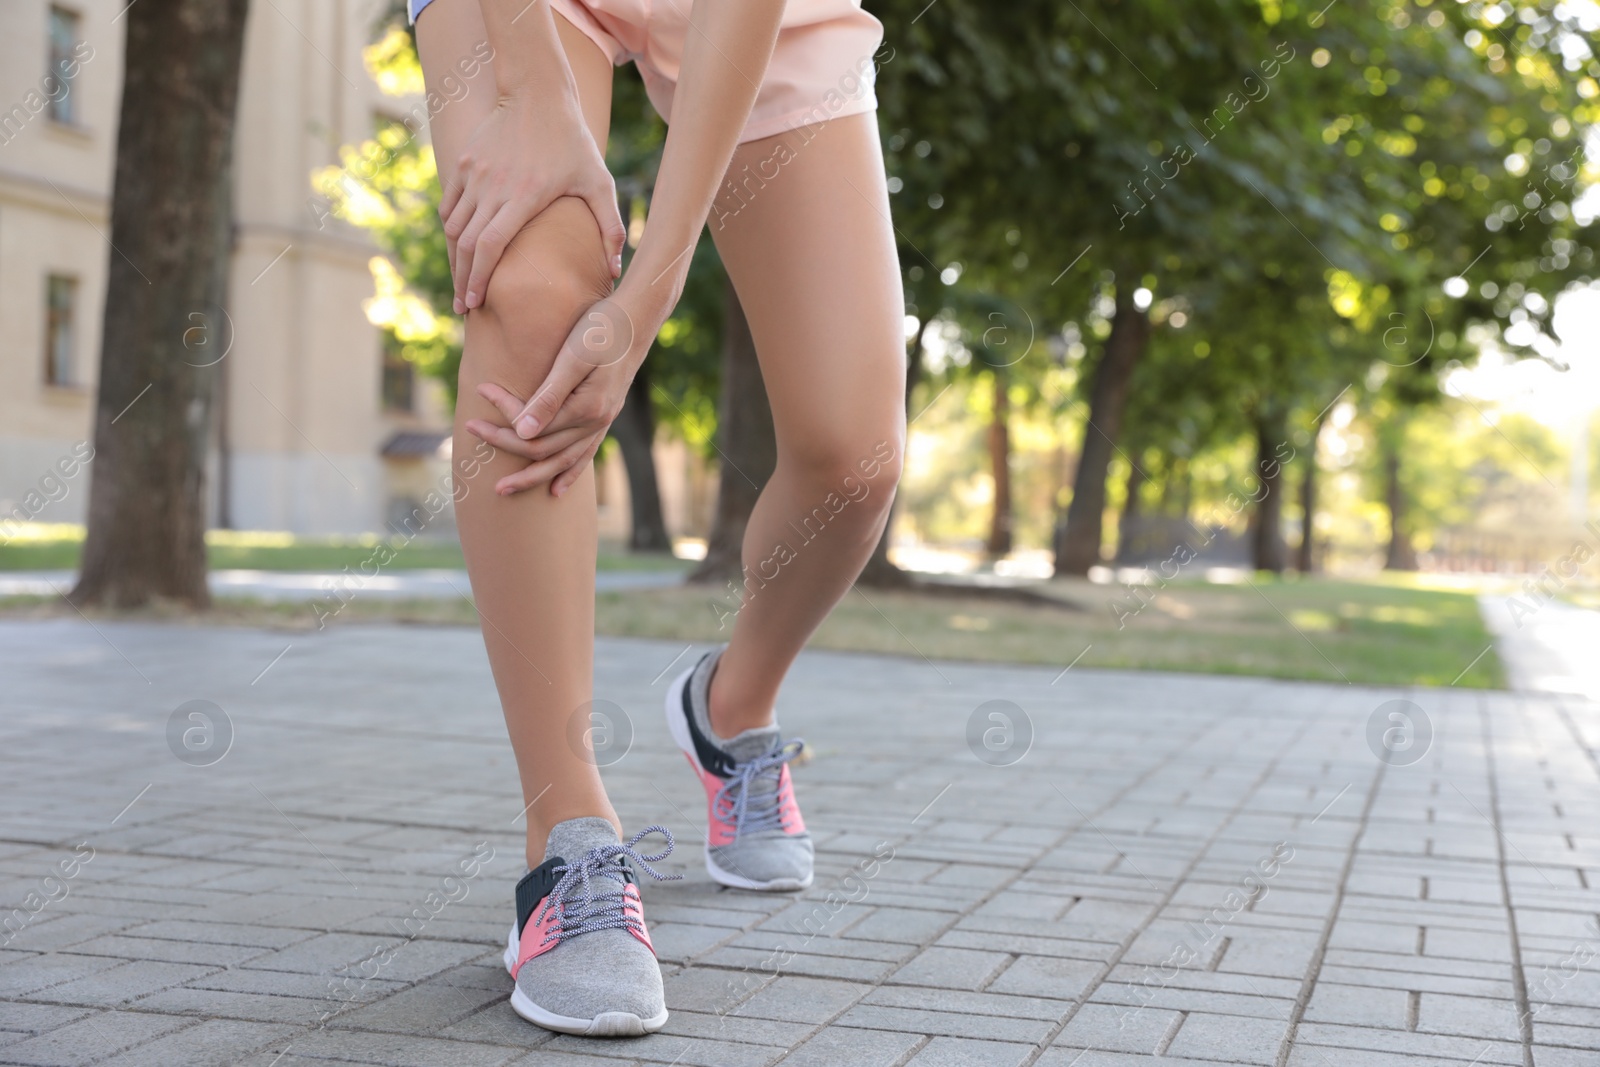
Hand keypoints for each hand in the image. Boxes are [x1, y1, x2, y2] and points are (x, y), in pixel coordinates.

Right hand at [441, 92, 625, 313]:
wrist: (538, 93)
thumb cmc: (574, 142)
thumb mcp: (600, 182)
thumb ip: (610, 227)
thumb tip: (616, 272)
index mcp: (524, 196)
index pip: (490, 245)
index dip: (479, 278)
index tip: (473, 304)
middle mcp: (493, 186)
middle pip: (466, 243)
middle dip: (462, 279)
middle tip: (462, 307)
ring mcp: (475, 174)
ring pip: (454, 226)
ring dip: (455, 259)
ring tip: (461, 284)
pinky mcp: (465, 163)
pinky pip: (450, 205)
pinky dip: (451, 230)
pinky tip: (458, 249)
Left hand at [464, 295, 651, 496]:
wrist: (636, 320)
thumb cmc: (601, 330)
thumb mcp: (572, 358)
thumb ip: (549, 397)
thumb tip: (522, 432)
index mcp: (586, 408)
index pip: (534, 425)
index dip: (504, 413)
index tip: (481, 390)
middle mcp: (595, 423)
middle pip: (541, 449)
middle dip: (504, 444)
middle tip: (471, 432)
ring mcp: (602, 424)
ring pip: (561, 462)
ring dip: (531, 477)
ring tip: (503, 490)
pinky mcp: (604, 419)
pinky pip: (583, 456)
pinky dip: (568, 474)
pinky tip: (556, 490)